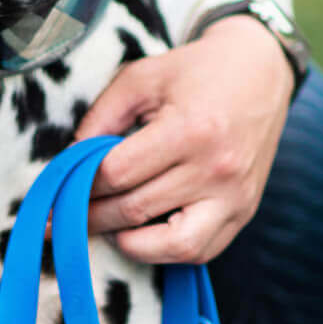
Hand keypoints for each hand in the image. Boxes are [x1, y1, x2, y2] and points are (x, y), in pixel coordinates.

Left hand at [75, 15, 294, 263]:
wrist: (261, 71)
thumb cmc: (197, 71)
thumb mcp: (142, 78)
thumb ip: (100, 117)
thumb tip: (69, 161)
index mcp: (189, 130)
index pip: (117, 174)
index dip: (81, 184)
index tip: (61, 187)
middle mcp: (216, 169)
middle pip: (135, 210)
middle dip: (92, 216)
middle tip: (65, 215)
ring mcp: (235, 196)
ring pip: (170, 247)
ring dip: (128, 243)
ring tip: (107, 226)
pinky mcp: (245, 212)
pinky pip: (200, 251)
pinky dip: (165, 252)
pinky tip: (143, 232)